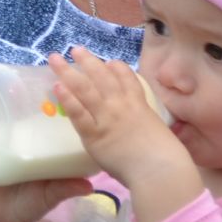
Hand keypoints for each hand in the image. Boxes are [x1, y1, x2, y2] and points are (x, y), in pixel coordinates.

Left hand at [52, 48, 192, 190]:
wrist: (159, 171)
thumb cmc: (166, 158)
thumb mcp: (160, 132)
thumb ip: (149, 126)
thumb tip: (147, 131)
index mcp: (140, 105)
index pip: (127, 78)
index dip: (116, 68)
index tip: (108, 61)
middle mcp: (121, 106)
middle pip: (101, 77)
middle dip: (88, 60)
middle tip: (75, 49)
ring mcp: (106, 118)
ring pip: (84, 89)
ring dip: (68, 71)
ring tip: (55, 59)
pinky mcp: (94, 134)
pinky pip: (77, 113)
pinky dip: (67, 98)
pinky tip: (57, 87)